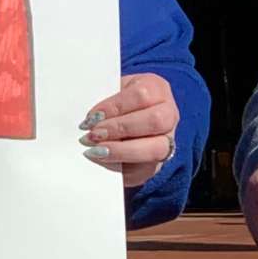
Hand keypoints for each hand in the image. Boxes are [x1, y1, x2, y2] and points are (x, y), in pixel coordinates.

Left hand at [82, 74, 180, 189]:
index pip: (141, 95)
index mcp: (157, 88)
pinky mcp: (157, 164)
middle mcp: (169, 114)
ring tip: (95, 150)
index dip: (115, 107)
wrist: (123, 120)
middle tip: (94, 134)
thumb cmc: (116, 103)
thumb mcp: (111, 92)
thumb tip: (88, 121)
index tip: (92, 117)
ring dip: (121, 150)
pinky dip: (119, 166)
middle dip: (120, 128)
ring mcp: (168, 141)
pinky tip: (101, 160)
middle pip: (155, 121)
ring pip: (155, 148)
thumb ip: (104, 102)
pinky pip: (144, 169)